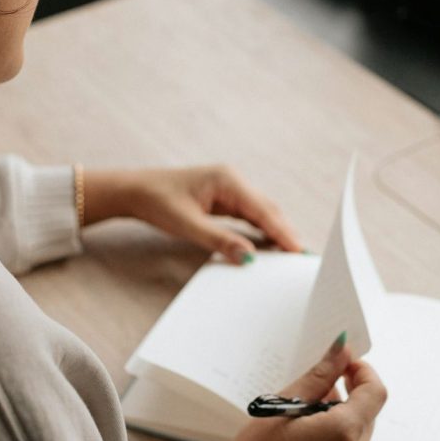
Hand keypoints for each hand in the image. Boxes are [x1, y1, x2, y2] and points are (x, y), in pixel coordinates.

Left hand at [83, 165, 302, 263]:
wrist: (135, 191)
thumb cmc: (157, 201)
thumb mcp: (187, 224)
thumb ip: (219, 240)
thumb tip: (249, 257)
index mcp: (228, 180)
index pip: (264, 210)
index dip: (284, 233)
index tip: (300, 252)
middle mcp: (233, 182)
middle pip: (268, 211)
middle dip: (286, 234)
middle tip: (304, 259)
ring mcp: (230, 190)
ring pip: (261, 214)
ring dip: (276, 233)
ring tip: (293, 257)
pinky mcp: (223, 200)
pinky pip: (249, 217)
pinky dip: (261, 232)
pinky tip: (270, 247)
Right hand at [231, 342, 386, 440]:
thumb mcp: (286, 405)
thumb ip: (319, 376)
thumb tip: (341, 351)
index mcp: (343, 432)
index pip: (374, 392)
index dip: (362, 371)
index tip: (344, 362)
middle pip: (367, 411)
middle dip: (349, 391)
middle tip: (323, 382)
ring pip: (357, 429)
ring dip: (341, 413)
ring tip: (307, 409)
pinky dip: (336, 433)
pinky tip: (308, 429)